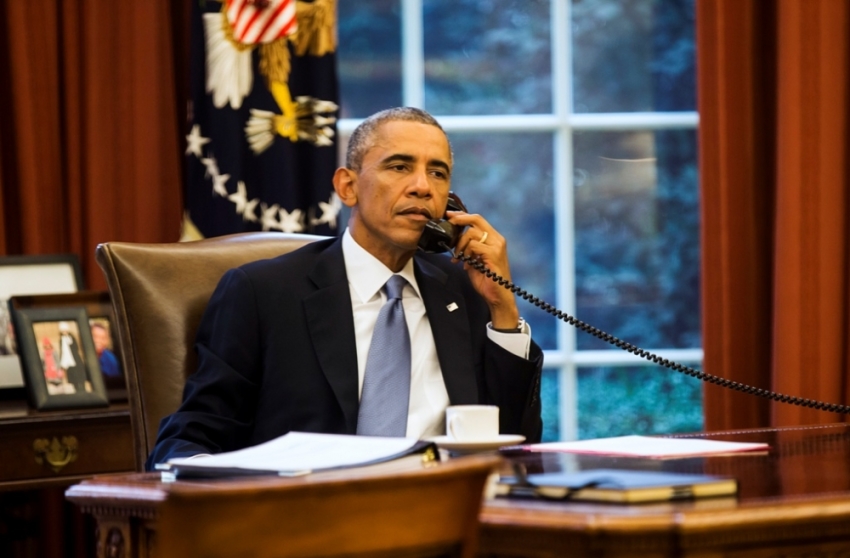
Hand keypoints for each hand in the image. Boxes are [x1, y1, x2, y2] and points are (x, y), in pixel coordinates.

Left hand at [446, 210, 519, 329]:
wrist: (498, 296)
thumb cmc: (487, 280)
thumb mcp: (475, 260)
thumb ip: (469, 248)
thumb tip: (454, 240)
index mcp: (494, 239)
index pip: (478, 219)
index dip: (462, 215)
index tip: (449, 215)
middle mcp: (497, 239)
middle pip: (476, 220)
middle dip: (459, 220)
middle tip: (448, 224)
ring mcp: (497, 246)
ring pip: (472, 233)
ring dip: (460, 245)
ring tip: (459, 258)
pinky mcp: (493, 254)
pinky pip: (474, 246)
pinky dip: (466, 254)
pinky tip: (466, 264)